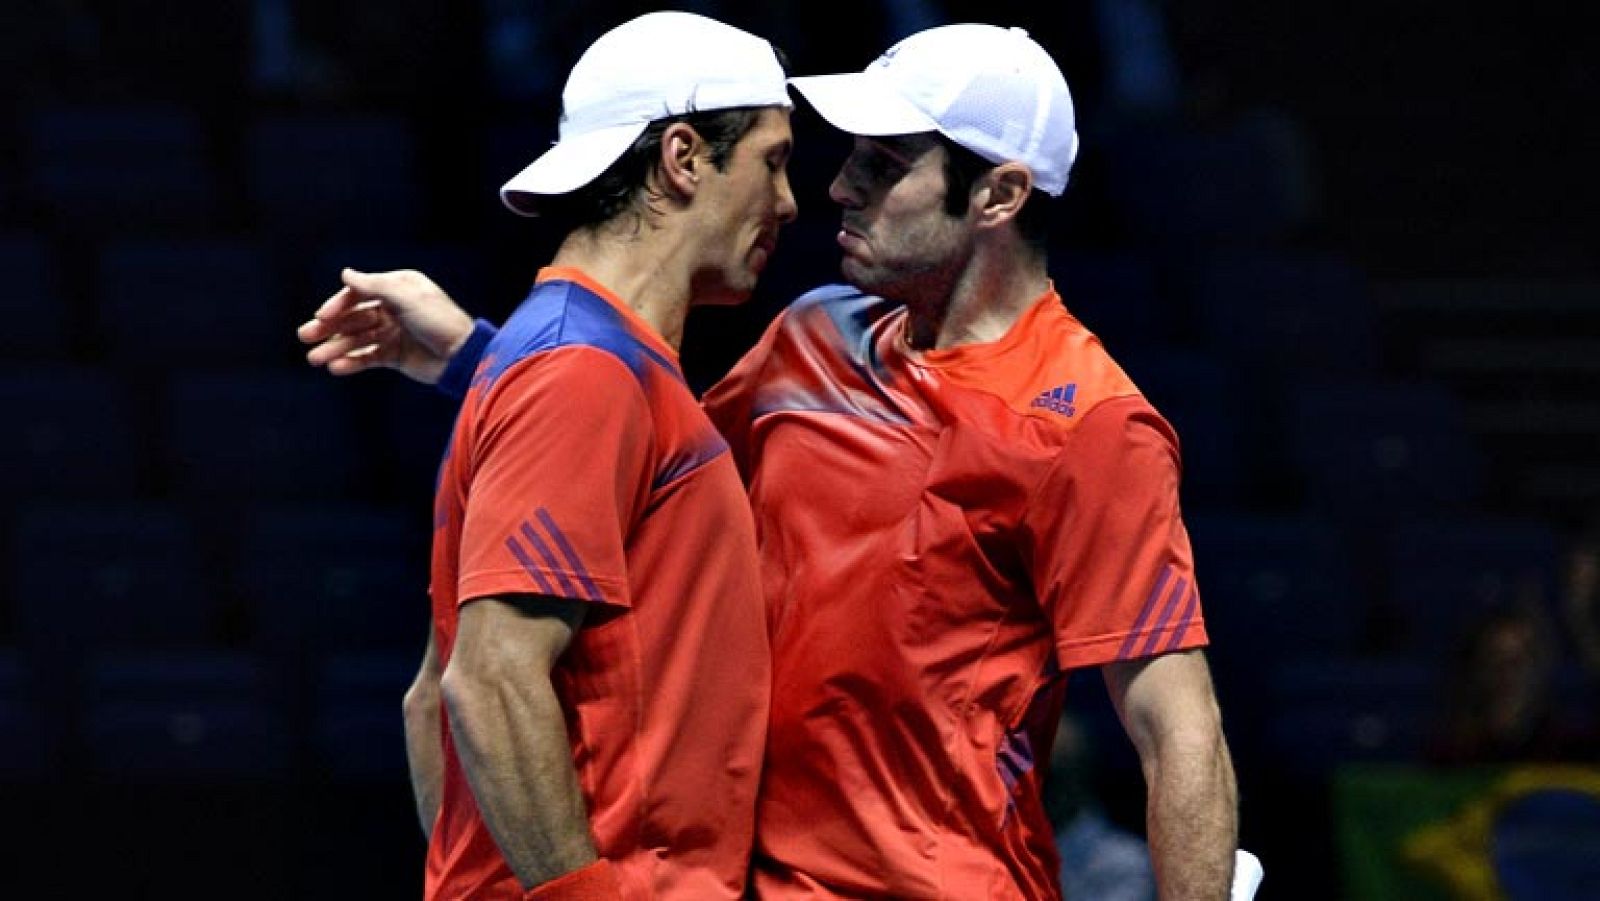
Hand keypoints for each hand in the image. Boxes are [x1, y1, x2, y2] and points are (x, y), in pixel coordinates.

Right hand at [298, 268, 475, 384]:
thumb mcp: (406, 297)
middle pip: (353, 317)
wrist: (463, 356)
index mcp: (397, 288)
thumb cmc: (439, 321)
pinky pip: (368, 358)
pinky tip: (336, 368)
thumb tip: (345, 273)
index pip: (359, 293)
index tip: (322, 316)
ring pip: (357, 340)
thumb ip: (373, 285)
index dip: (338, 305)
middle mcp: (393, 308)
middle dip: (329, 327)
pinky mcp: (396, 356)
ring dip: (335, 348)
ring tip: (315, 359)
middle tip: (305, 336)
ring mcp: (394, 333)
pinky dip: (352, 362)